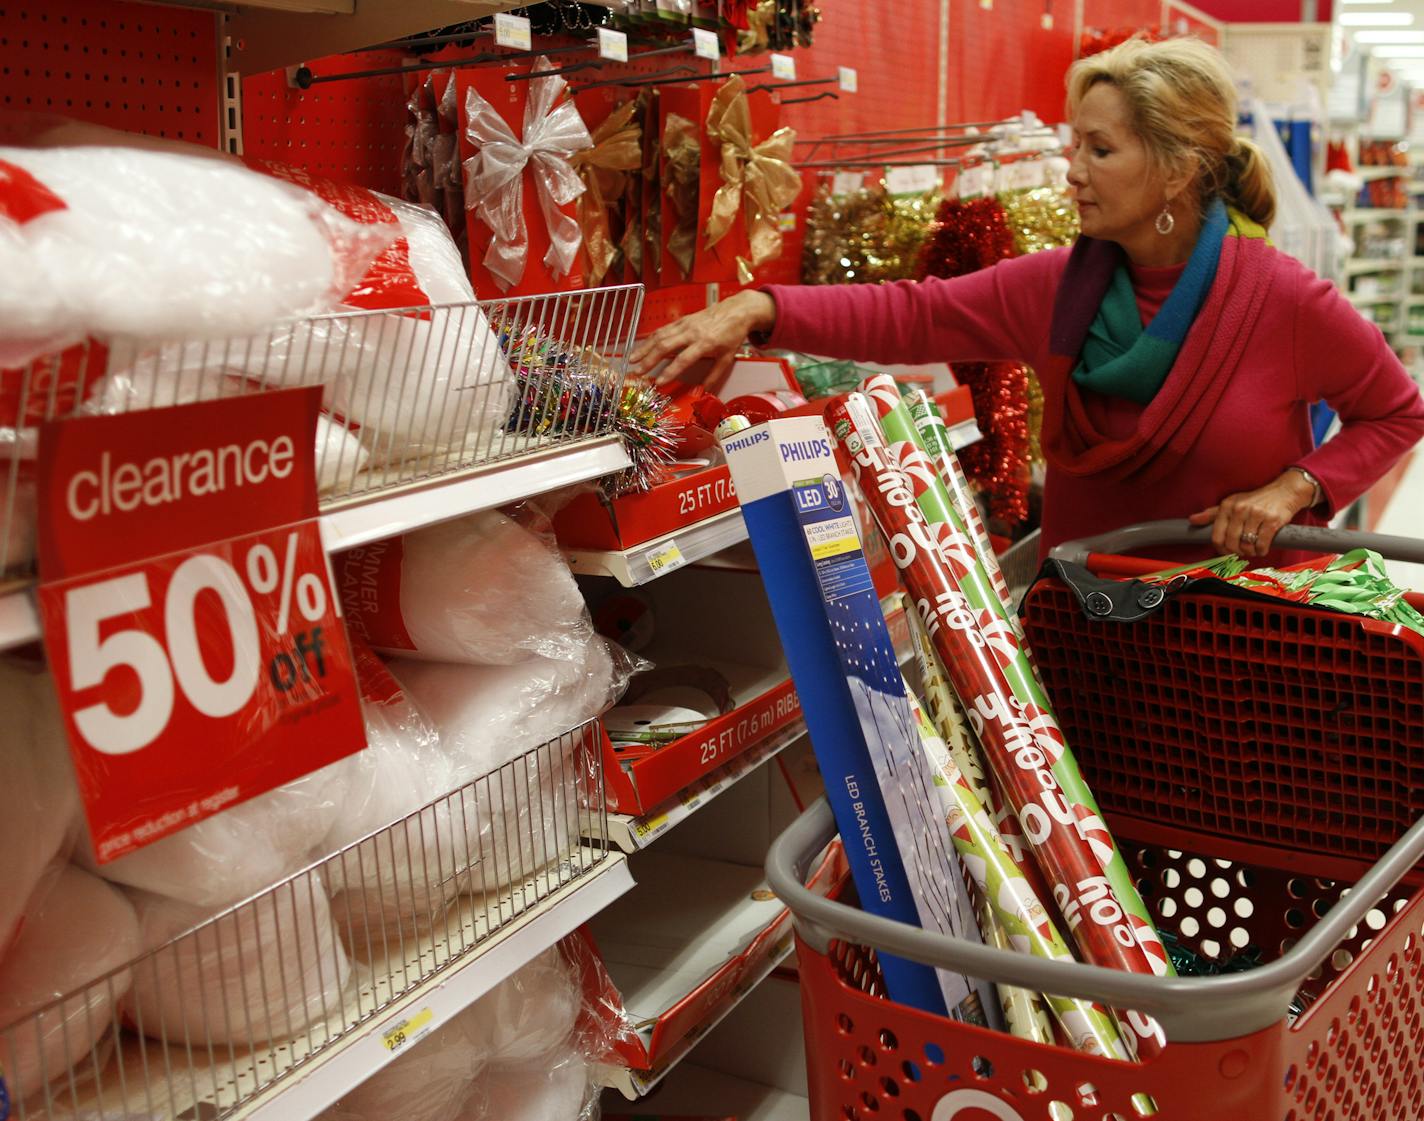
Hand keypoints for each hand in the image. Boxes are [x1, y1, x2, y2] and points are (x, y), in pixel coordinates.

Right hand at [628, 290, 776, 385]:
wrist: (737, 310)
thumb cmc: (732, 334)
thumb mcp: (727, 358)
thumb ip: (714, 376)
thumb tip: (703, 392)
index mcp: (705, 343)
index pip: (683, 359)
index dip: (669, 372)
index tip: (659, 382)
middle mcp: (692, 332)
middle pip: (666, 346)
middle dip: (649, 360)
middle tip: (638, 372)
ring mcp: (685, 324)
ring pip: (660, 336)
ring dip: (645, 348)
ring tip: (632, 360)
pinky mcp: (682, 320)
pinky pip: (663, 329)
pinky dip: (650, 338)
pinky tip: (642, 346)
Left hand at [1188, 470, 1317, 557]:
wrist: (1284, 491)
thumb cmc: (1255, 500)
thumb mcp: (1232, 503)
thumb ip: (1212, 514)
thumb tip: (1192, 520)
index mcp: (1227, 506)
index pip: (1217, 536)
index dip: (1221, 548)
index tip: (1226, 551)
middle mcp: (1240, 509)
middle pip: (1231, 543)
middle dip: (1236, 552)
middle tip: (1241, 551)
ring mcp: (1256, 514)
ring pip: (1246, 545)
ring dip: (1249, 552)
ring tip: (1252, 549)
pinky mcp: (1272, 521)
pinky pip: (1261, 544)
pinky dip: (1261, 551)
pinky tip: (1261, 548)